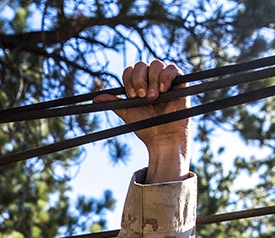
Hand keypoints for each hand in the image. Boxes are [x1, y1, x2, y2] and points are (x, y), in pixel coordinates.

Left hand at [93, 60, 189, 182]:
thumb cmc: (146, 126)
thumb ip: (114, 103)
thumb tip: (95, 98)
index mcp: (139, 85)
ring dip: (152, 80)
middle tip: (141, 96)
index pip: (130, 71)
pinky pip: (173, 69)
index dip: (129, 80)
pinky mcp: (180, 82)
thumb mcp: (127, 113)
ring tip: (153, 98)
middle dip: (139, 79)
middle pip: (142, 65)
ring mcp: (166, 80)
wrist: (162, 137)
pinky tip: (163, 90)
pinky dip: (166, 77)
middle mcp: (152, 80)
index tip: (131, 95)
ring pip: (156, 64)